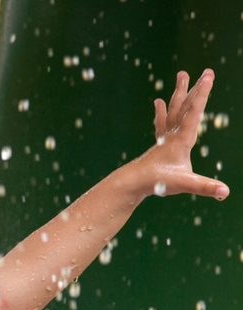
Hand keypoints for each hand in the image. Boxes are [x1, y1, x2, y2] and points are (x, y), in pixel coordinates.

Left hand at [140, 69, 228, 199]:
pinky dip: (161, 112)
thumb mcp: (185, 184)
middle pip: (186, 106)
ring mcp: (165, 138)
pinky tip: (158, 102)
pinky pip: (161, 123)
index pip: (194, 112)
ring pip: (173, 109)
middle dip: (196, 88)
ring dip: (179, 93)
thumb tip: (225, 193)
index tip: (209, 75)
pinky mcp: (158, 144)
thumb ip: (205, 187)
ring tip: (181, 74)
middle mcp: (173, 134)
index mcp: (182, 139)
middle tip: (205, 71)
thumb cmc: (157, 182)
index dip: (202, 93)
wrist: (131, 183)